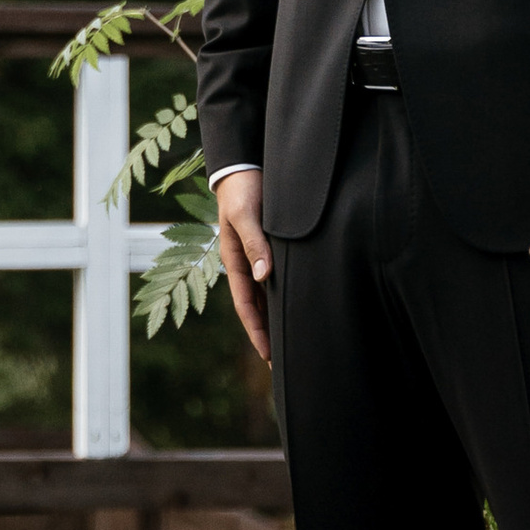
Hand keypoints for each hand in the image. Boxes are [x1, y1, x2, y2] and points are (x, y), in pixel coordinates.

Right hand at [215, 169, 272, 364]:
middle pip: (255, 307)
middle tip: (282, 364)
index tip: (268, 356)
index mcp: (234, 260)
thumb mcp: (246, 214)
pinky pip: (275, 280)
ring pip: (266, 297)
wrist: (243, 165)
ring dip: (275, 320)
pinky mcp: (269, 247)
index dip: (257, 331)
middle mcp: (245, 264)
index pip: (245, 305)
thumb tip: (264, 276)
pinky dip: (282, 298)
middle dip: (266, 335)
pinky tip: (296, 308)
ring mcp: (256, 257)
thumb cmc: (242, 188)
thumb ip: (255, 243)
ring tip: (291, 343)